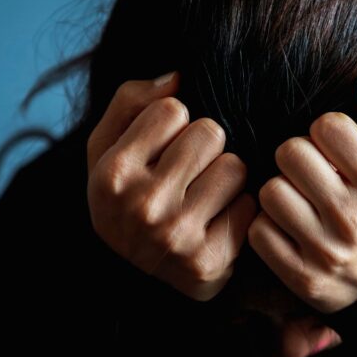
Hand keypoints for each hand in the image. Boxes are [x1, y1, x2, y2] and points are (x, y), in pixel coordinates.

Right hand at [86, 71, 256, 301]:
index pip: (173, 109)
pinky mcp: (210, 262)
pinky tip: (215, 222)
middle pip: (210, 132)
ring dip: (225, 176)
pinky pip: (250, 206)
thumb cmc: (122, 195)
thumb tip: (178, 77)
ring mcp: (177, 237)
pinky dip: (238, 210)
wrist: (127, 278)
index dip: (172, 124)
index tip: (161, 147)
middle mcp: (142, 206)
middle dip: (203, 146)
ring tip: (202, 195)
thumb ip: (131, 100)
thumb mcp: (105, 147)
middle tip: (186, 172)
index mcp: (113, 173)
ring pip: (235, 167)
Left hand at [247, 75, 356, 313]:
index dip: (330, 131)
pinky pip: (258, 231)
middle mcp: (353, 220)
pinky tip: (291, 226)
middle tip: (317, 171)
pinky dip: (269, 225)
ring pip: (271, 191)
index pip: (328, 127)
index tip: (339, 149)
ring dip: (284, 189)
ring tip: (304, 199)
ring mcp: (325, 252)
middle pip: (291, 153)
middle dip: (302, 155)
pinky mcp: (301, 277)